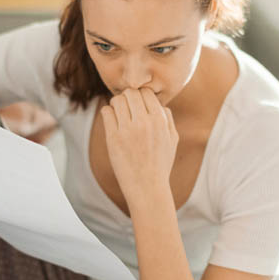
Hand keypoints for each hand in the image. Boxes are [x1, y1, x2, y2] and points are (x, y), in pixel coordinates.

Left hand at [100, 88, 177, 204]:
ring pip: (117, 100)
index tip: (138, 104)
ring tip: (119, 114)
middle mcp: (144, 122)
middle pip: (131, 92)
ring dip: (117, 104)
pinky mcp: (113, 138)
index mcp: (160, 121)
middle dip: (128, 97)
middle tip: (127, 108)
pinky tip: (112, 121)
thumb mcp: (172, 140)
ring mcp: (127, 130)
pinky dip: (108, 112)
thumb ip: (167, 118)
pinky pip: (106, 112)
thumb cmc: (160, 163)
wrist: (147, 187)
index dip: (141, 95)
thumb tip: (158, 103)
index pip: (146, 92)